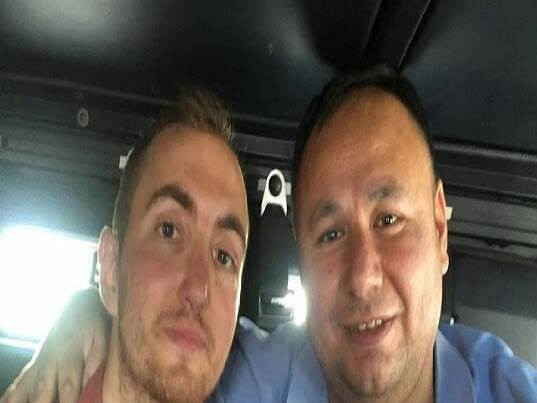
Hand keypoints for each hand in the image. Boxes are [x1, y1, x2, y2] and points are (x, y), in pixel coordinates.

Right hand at [0, 288, 109, 402]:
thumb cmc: (93, 322)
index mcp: (70, 352)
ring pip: (26, 388)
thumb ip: (95, 359)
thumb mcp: (102, 337)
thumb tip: (86, 382)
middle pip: (42, 390)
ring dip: (25, 401)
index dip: (68, 401)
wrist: (79, 304)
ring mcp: (39, 362)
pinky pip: (18, 384)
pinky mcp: (33, 365)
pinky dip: (11, 397)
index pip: (68, 384)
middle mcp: (50, 359)